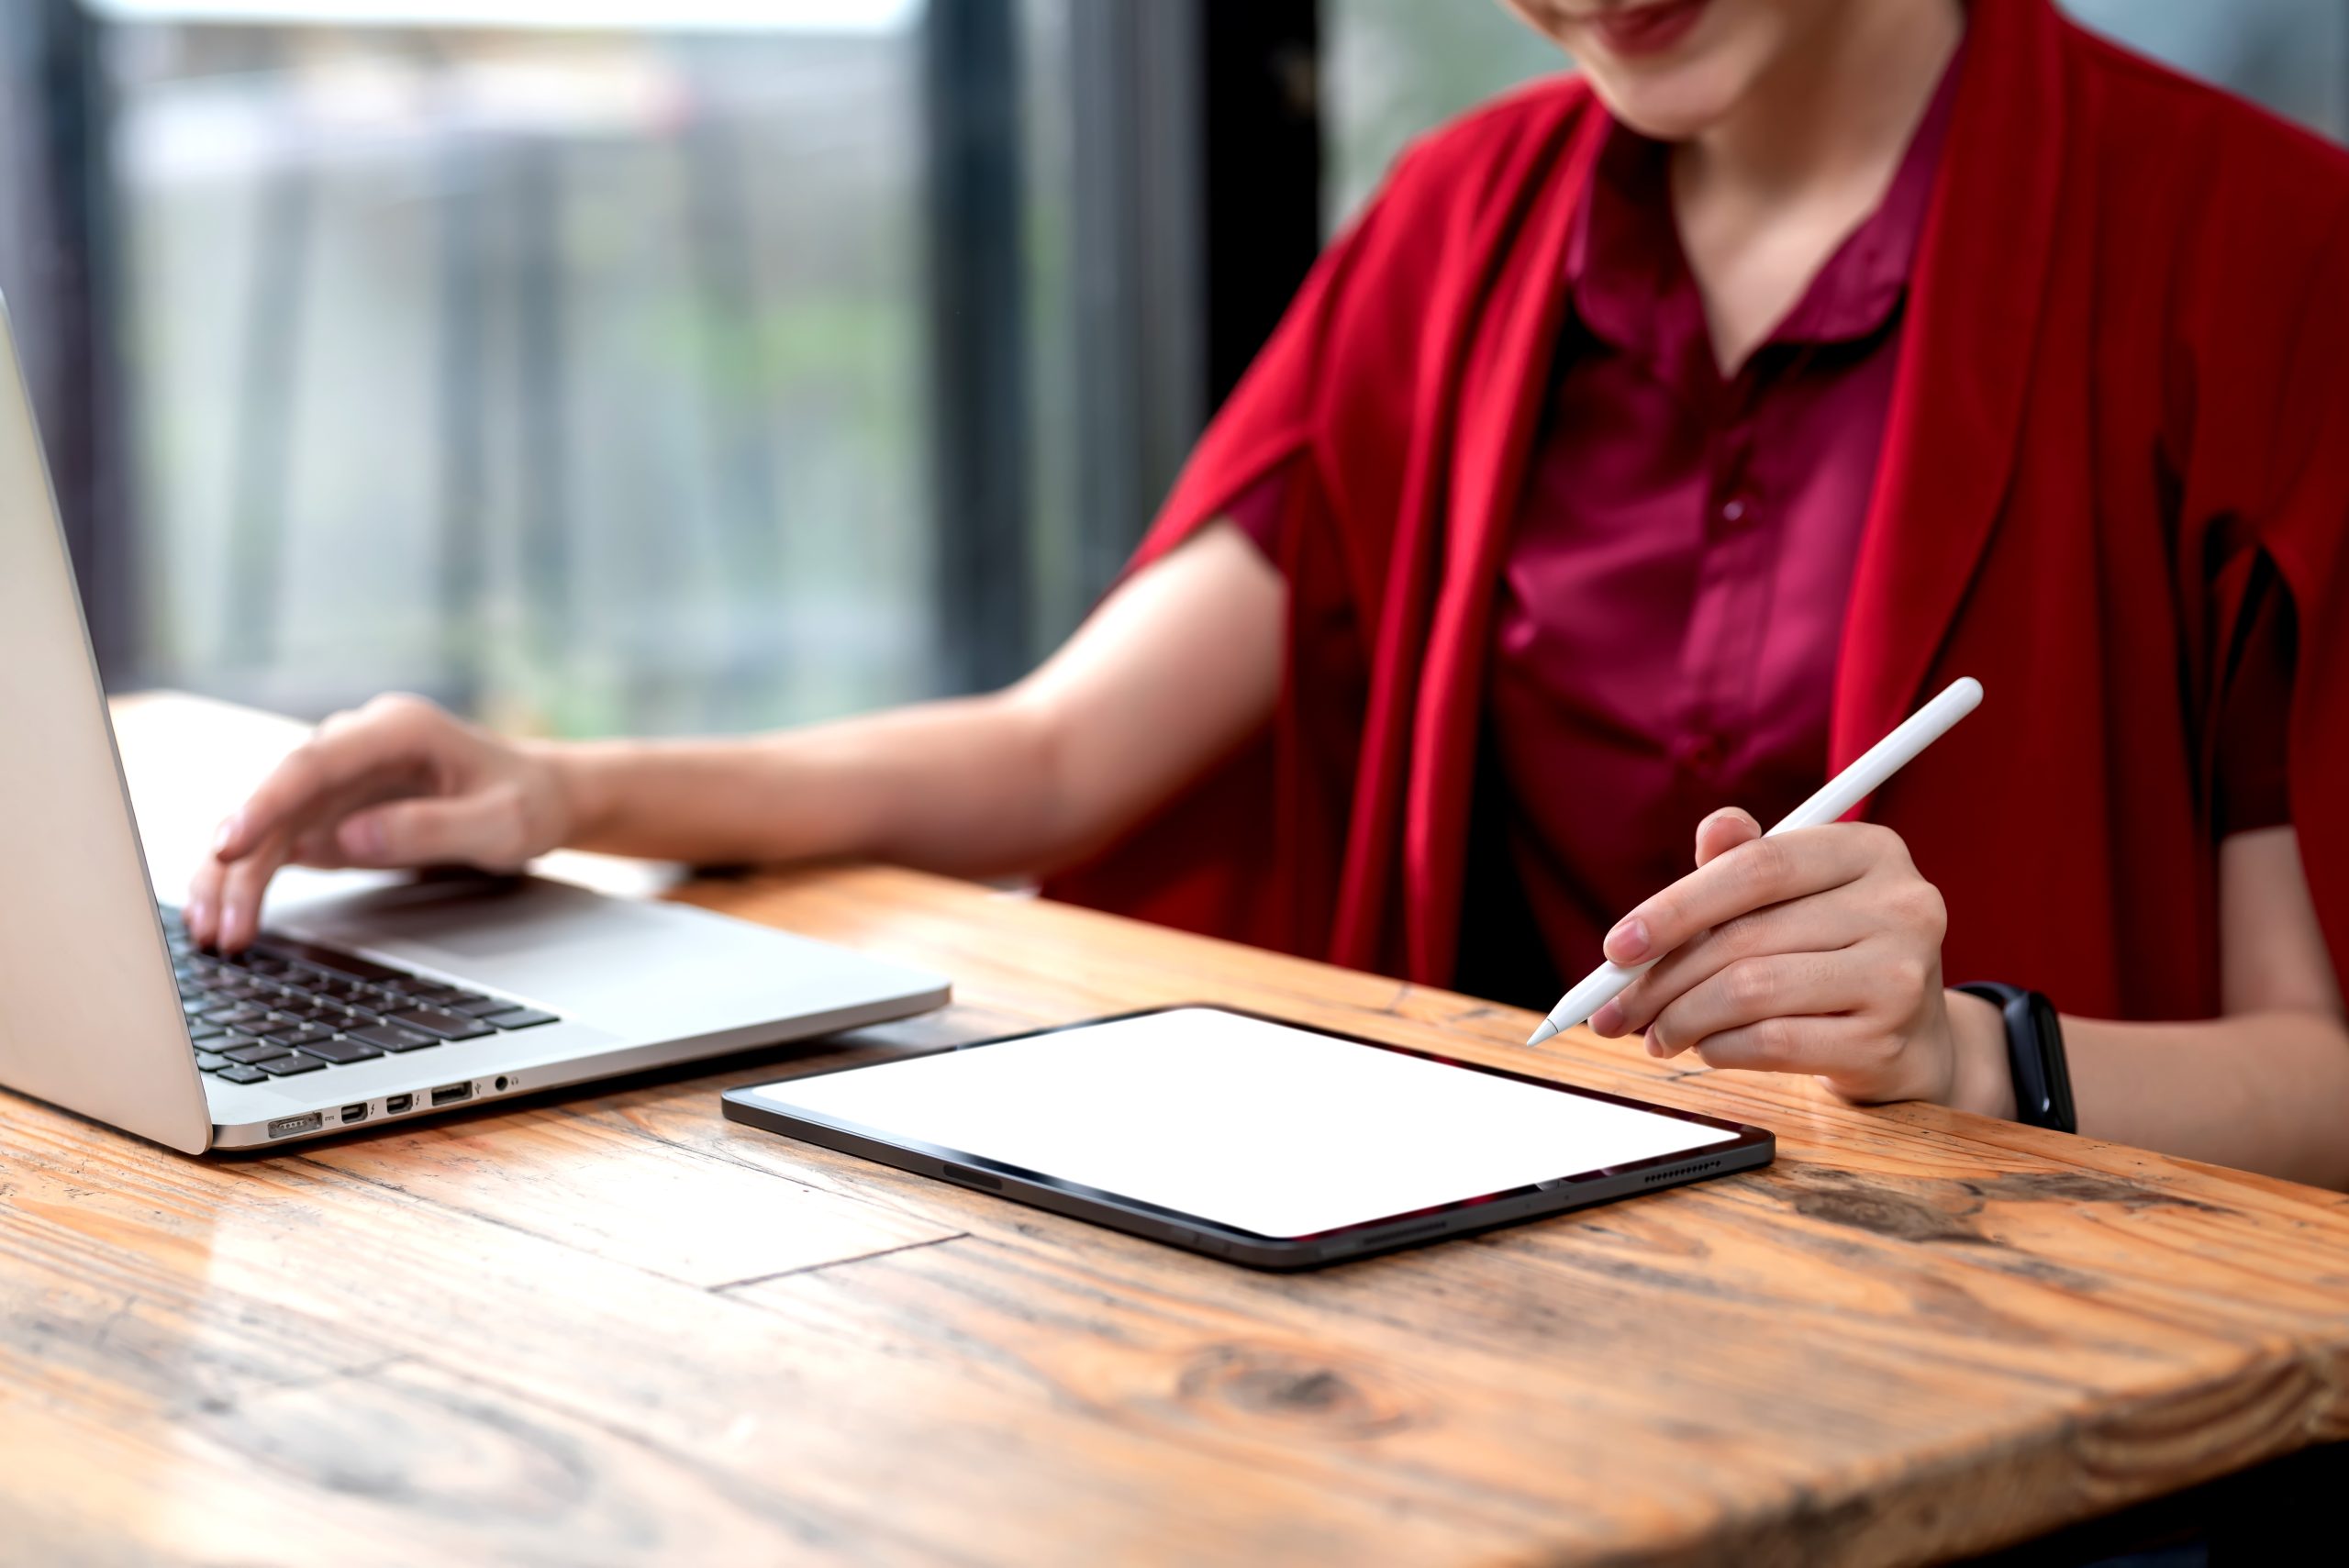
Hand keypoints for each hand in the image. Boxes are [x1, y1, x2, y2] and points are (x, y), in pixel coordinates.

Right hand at [186, 693, 573, 951]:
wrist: (541, 796)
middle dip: (237, 862)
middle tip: (216, 926)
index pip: (313, 763)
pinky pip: (278, 842)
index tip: (229, 845)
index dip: (265, 804)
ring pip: (266, 825)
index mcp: (396, 730)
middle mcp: (355, 746)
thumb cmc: (528, 803)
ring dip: (233, 878)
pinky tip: (226, 917)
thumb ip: (429, 828)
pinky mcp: (331, 811)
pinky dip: (251, 879)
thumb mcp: (501, 822)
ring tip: (213, 936)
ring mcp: (339, 778)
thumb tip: (348, 836)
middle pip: (276, 799)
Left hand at [1585, 808, 2012, 1112]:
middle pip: (1746, 937)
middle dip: (1661, 979)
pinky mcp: (1886, 1041)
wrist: (1909, 1037)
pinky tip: (1705, 1048)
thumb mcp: (1792, 897)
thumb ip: (1742, 863)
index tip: (1616, 948)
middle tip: (1614, 1009)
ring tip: (1657, 1034)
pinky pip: (1772, 1043)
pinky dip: (1720, 1048)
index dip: (1676, 906)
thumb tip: (1710, 830)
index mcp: (1871, 850)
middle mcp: (1901, 905)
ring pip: (1752, 992)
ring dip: (1683, 1019)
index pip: (1757, 866)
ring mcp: (1901, 976)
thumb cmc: (1830, 953)